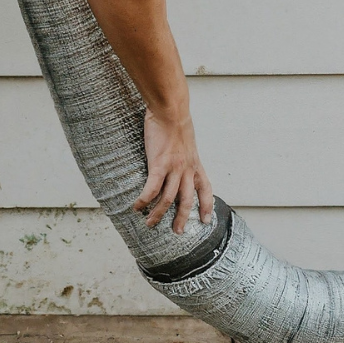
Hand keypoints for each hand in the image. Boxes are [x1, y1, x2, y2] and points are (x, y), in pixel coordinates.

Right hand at [132, 108, 213, 233]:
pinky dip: (144, 200)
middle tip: (177, 232)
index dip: (206, 206)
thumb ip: (183, 155)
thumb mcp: (186, 142)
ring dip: (159, 214)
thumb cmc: (175, 122)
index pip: (206, 190)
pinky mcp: (159, 165)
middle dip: (182, 218)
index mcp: (195, 165)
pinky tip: (137, 207)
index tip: (204, 220)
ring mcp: (174, 168)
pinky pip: (152, 188)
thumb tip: (177, 158)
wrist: (171, 111)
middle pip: (187, 201)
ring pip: (168, 199)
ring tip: (150, 223)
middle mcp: (187, 170)